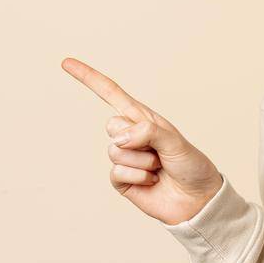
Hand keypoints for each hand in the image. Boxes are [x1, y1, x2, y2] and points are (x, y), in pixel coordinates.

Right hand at [61, 57, 223, 225]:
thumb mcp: (176, 142)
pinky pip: (117, 173)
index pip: (111, 94)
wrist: (197, 200)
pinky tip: (152, 181)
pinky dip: (138, 177)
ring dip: (142, 162)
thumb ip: (148, 132)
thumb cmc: (192, 166)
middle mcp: (131, 136)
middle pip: (111, 125)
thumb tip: (119, 138)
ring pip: (115, 151)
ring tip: (159, 167)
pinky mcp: (121, 180)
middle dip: (135, 138)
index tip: (66, 63)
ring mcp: (124, 158)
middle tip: (158, 151)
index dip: (89, 78)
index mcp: (144, 119)